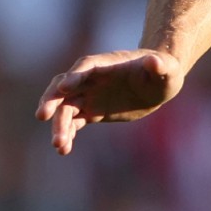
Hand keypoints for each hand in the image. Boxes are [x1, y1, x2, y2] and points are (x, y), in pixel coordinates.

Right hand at [34, 49, 184, 153]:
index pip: (84, 66)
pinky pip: (73, 123)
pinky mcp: (92, 112)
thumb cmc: (164, 71)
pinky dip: (67, 134)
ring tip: (59, 145)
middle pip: (64, 87)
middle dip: (52, 99)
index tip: (62, 88)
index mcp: (107, 64)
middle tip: (42, 115)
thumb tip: (153, 61)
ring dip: (58, 125)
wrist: (158, 85)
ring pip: (65, 108)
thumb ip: (160, 65)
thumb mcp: (168, 69)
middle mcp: (92, 78)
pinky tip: (64, 149)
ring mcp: (90, 95)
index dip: (73, 76)